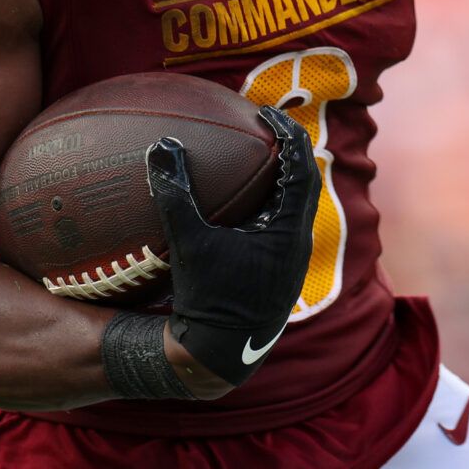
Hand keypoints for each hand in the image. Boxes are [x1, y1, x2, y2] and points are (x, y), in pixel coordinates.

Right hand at [146, 106, 320, 386]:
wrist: (221, 356)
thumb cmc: (209, 299)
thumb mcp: (189, 244)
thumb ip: (175, 195)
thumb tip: (161, 147)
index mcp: (290, 228)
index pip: (302, 166)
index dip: (288, 134)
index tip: (267, 113)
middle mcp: (299, 241)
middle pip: (306, 180)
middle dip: (290, 150)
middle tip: (265, 125)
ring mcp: (292, 259)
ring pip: (298, 205)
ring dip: (284, 177)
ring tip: (259, 155)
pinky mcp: (280, 273)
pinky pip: (284, 224)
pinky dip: (271, 203)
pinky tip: (242, 204)